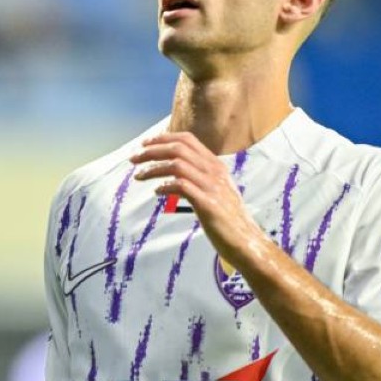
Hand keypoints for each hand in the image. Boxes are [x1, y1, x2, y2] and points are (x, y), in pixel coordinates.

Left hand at [131, 132, 264, 265]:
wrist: (247, 241)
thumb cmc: (227, 219)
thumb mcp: (216, 191)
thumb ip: (199, 177)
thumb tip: (175, 170)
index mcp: (216, 166)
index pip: (188, 140)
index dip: (163, 138)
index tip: (145, 144)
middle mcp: (215, 172)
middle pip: (178, 149)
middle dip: (152, 151)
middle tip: (134, 158)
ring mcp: (212, 187)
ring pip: (177, 165)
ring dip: (153, 168)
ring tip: (139, 176)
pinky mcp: (208, 204)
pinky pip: (181, 186)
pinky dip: (165, 186)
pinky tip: (156, 192)